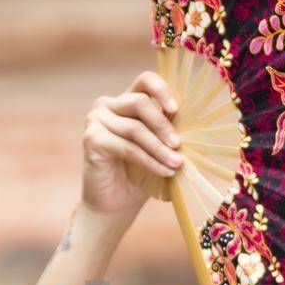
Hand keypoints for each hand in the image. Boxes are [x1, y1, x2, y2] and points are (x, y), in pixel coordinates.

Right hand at [81, 70, 185, 215]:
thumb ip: (168, 130)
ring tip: (176, 164)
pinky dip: (149, 160)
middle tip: (179, 145)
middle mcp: (107, 105)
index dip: (162, 90)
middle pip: (140, 102)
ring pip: (135, 128)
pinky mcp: (91, 139)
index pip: (145, 81)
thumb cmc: (140, 173)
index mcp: (125, 101)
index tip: (176, 110)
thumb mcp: (158, 146)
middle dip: (163, 125)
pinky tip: (164, 171)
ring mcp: (96, 120)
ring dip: (159, 148)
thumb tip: (192, 122)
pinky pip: (127, 147)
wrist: (116, 203)